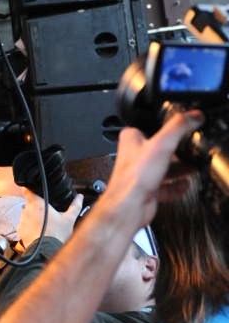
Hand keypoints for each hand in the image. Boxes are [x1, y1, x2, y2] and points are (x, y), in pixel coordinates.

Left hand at [16, 189, 82, 246]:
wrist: (47, 251)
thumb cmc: (58, 234)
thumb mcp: (69, 219)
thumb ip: (75, 206)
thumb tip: (80, 197)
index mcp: (38, 204)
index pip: (27, 191)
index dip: (28, 190)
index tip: (31, 191)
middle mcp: (27, 211)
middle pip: (28, 205)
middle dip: (35, 208)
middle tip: (45, 215)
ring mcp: (22, 221)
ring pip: (26, 215)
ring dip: (32, 218)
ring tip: (43, 226)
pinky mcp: (20, 231)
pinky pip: (23, 226)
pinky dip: (28, 228)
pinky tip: (38, 232)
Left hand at [101, 110, 203, 228]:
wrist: (128, 207)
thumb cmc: (134, 177)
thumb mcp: (161, 144)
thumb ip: (178, 127)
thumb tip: (193, 115)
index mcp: (131, 139)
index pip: (150, 126)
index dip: (166, 126)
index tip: (182, 126)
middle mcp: (134, 155)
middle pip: (159, 148)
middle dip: (176, 150)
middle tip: (190, 148)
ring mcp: (141, 173)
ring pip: (163, 167)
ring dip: (179, 168)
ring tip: (193, 165)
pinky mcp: (147, 189)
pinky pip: (165, 186)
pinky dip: (176, 186)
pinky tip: (185, 184)